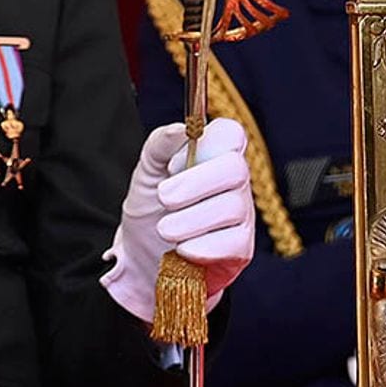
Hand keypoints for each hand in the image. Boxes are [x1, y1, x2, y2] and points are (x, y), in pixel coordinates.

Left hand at [100, 117, 253, 322]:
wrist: (143, 256)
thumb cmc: (150, 208)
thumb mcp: (147, 171)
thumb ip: (161, 144)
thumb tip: (181, 130)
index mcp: (214, 155)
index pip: (231, 134)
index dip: (206, 144)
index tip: (173, 164)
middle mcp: (234, 182)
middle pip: (236, 168)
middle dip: (194, 184)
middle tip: (163, 198)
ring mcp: (242, 214)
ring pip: (231, 207)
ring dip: (190, 220)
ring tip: (165, 229)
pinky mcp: (242, 249)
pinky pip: (233, 243)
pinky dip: (202, 247)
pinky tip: (182, 249)